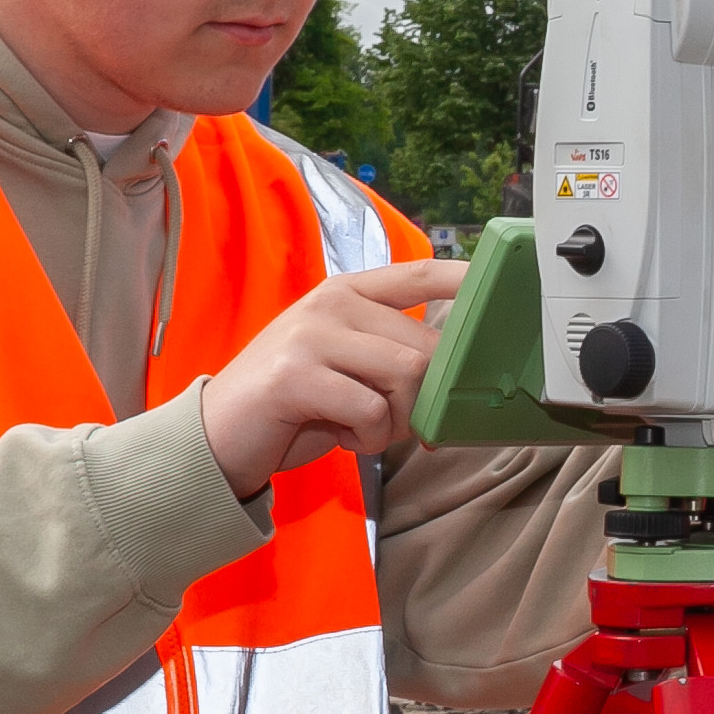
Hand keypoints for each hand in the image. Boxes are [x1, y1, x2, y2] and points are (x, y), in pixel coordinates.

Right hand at [198, 259, 462, 496]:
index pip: (417, 274)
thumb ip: (392, 361)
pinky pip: (371, 410)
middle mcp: (331, 304)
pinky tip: (341, 436)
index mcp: (346, 293)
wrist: (218, 437)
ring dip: (397, 420)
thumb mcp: (346, 369)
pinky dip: (368, 438)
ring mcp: (312, 335)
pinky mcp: (297, 375)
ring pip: (406, 375)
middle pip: (425, 346)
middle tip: (396, 425)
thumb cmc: (293, 406)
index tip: (496, 280)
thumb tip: (457, 383)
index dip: (461, 278)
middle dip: (425, 399)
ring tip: (362, 428)